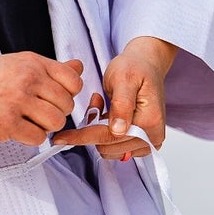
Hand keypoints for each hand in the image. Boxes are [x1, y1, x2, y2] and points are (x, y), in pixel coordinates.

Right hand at [0, 53, 83, 145]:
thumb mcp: (15, 65)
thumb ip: (48, 68)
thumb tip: (79, 66)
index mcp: (31, 62)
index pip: (73, 80)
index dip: (68, 95)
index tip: (53, 100)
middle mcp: (27, 78)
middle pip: (67, 105)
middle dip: (55, 114)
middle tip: (35, 114)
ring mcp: (17, 100)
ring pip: (56, 122)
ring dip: (44, 128)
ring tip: (25, 122)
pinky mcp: (7, 123)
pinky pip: (38, 138)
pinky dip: (30, 139)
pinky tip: (15, 130)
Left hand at [53, 36, 174, 161]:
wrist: (146, 65)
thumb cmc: (135, 68)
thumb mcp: (124, 78)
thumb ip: (121, 104)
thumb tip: (118, 130)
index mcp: (150, 121)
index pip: (110, 137)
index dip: (83, 137)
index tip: (61, 138)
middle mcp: (152, 137)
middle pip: (108, 146)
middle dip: (93, 128)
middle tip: (95, 102)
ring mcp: (148, 142)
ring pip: (108, 149)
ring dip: (98, 130)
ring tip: (102, 106)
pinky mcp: (141, 143)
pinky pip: (114, 147)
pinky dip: (104, 133)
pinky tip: (106, 115)